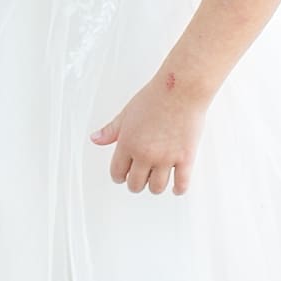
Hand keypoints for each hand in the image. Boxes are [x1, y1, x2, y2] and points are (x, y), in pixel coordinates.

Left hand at [91, 73, 208, 194]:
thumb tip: (95, 139)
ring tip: (155, 180)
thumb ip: (111, 130)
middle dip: (135, 183)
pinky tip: (175, 187)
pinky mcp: (185, 159)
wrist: (180, 91)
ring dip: (154, 187)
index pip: (117, 172)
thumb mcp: (126, 114)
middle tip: (138, 180)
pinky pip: (181, 185)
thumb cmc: (154, 98)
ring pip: (156, 188)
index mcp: (127, 143)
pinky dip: (178, 190)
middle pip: (135, 184)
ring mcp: (165, 158)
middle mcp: (145, 154)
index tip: (122, 176)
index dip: (118, 176)